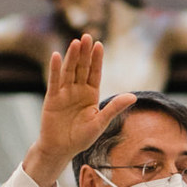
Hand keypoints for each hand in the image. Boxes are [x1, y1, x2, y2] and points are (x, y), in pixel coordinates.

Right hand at [22, 35, 134, 186]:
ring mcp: (64, 93)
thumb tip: (133, 97)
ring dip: (72, 57)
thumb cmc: (81, 138)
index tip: (99, 44)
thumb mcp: (101, 123)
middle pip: (82, 68)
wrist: (61, 149)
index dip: (97, 59)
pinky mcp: (52, 98)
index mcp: (91, 95)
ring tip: (76, 42)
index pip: (95, 73)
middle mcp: (78, 90)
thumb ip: (114, 108)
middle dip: (85, 53)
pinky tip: (56, 56)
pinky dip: (55, 69)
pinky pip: (54, 81)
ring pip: (69, 71)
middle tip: (87, 36)